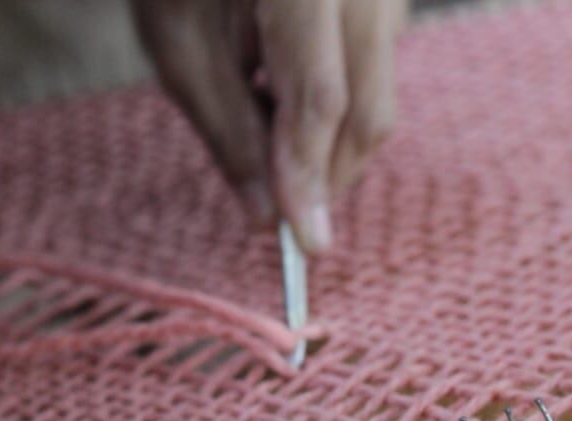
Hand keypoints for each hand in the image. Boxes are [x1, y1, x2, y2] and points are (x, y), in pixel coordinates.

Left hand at [132, 0, 401, 253]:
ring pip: (380, 100)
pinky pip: (377, 76)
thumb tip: (270, 219)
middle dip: (326, 176)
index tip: (303, 245)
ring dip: (328, 148)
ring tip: (264, 128)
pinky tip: (283, 97)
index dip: (310, 175)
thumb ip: (228, 133)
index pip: (320, 95)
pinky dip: (337, 114)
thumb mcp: (181, 48)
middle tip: (285, 217)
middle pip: (367, 108)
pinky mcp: (390, 0)